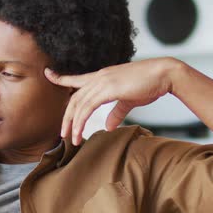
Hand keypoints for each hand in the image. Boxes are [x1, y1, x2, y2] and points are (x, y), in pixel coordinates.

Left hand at [45, 57, 184, 144]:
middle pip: (74, 97)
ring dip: (73, 123)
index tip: (48, 74)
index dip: (61, 77)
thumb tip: (109, 126)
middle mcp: (99, 77)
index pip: (77, 78)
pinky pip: (88, 107)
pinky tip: (79, 132)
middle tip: (62, 133)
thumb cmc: (149, 84)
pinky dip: (81, 120)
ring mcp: (103, 81)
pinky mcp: (108, 88)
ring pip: (79, 104)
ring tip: (71, 139)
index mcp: (102, 77)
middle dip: (66, 116)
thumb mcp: (129, 100)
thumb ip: (117, 112)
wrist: (163, 74)